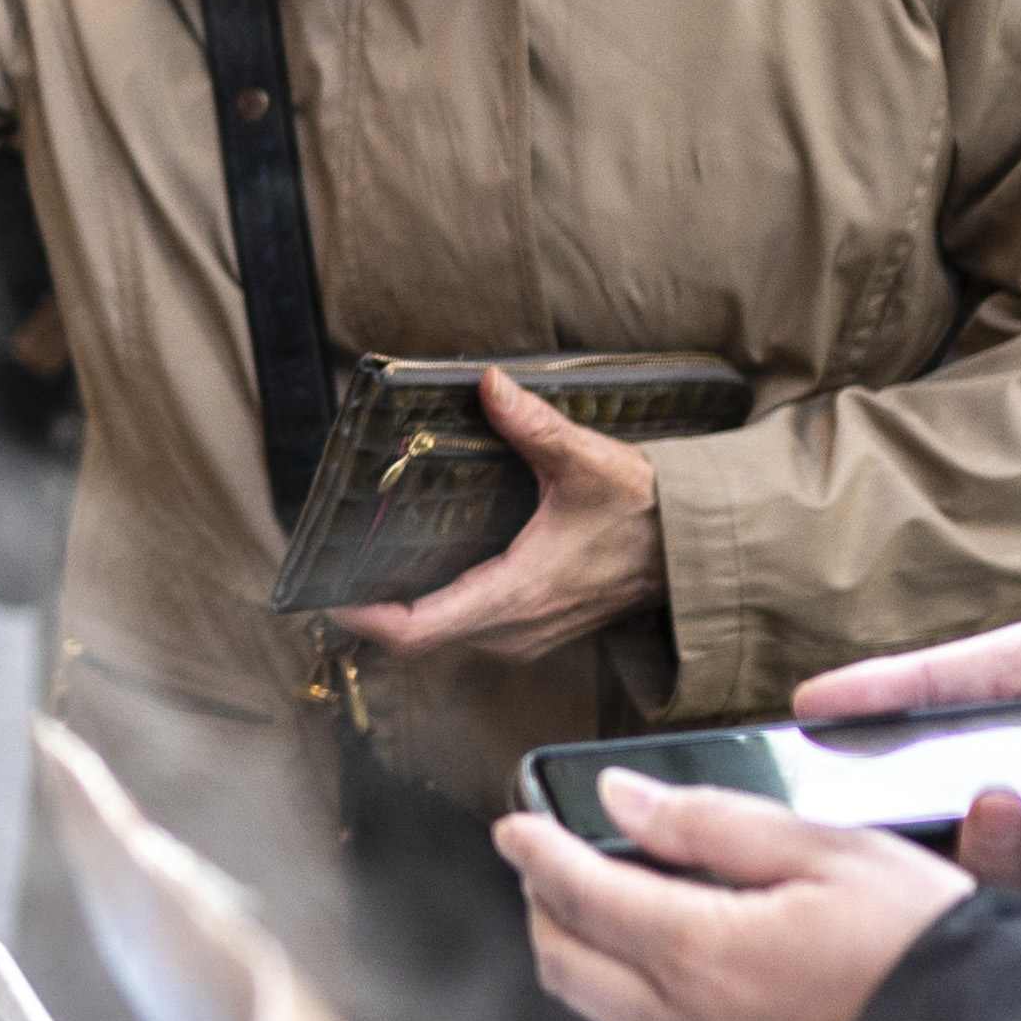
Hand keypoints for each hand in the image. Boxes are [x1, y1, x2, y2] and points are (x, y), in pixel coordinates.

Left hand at [331, 369, 662, 661]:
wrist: (692, 550)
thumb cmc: (645, 511)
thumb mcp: (589, 461)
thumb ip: (533, 425)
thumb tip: (488, 384)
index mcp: (515, 593)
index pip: (418, 629)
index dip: (364, 616)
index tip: (327, 590)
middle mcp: (513, 629)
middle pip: (419, 635)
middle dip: (373, 605)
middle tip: (337, 559)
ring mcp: (524, 636)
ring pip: (442, 635)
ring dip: (404, 606)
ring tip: (368, 557)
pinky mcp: (532, 631)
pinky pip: (466, 629)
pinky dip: (435, 605)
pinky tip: (421, 563)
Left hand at [494, 778, 973, 1020]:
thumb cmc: (938, 963)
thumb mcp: (841, 856)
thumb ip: (718, 825)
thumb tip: (622, 797)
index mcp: (701, 952)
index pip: (579, 890)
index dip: (536, 851)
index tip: (514, 828)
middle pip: (567, 966)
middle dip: (545, 913)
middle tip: (549, 880)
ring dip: (595, 982)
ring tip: (617, 943)